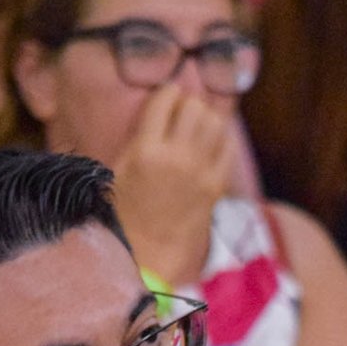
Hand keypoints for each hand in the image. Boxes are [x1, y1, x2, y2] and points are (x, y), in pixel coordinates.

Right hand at [111, 84, 235, 283]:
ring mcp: (200, 172)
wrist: (147, 252)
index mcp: (145, 151)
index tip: (166, 96)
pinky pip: (228, 146)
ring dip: (206, 117)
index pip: (165, 98)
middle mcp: (176, 158)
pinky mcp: (216, 186)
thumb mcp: (118, 168)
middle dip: (188, 103)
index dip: (167, 92)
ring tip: (196, 126)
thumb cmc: (124, 210)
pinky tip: (210, 144)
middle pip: (194, 105)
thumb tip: (162, 105)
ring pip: (215, 121)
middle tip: (182, 112)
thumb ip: (140, 134)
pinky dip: (221, 138)